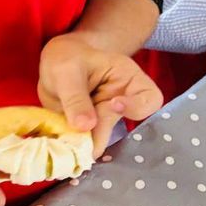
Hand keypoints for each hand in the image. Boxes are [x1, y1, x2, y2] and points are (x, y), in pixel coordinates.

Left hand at [38, 34, 162, 157]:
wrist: (55, 66)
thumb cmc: (66, 59)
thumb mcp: (66, 71)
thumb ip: (75, 97)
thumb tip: (85, 126)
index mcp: (127, 78)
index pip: (149, 98)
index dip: (137, 107)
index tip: (113, 105)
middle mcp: (123, 101)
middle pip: (120, 125)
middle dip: (99, 133)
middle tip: (81, 140)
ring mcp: (108, 118)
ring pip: (104, 139)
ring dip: (86, 144)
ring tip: (67, 144)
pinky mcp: (94, 130)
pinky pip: (90, 144)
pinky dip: (78, 147)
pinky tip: (65, 147)